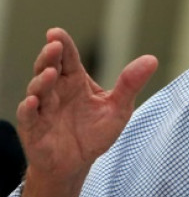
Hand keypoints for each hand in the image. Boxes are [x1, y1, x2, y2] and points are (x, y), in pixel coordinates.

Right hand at [16, 28, 157, 181]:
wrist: (77, 164)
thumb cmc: (95, 132)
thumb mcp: (118, 108)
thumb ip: (131, 84)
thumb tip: (152, 59)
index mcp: (75, 82)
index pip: (68, 59)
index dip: (63, 44)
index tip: (56, 33)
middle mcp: (56, 91)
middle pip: (48, 68)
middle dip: (49, 56)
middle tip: (54, 45)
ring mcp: (42, 109)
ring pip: (37, 89)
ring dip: (42, 80)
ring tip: (51, 73)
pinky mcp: (33, 129)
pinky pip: (28, 116)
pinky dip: (29, 108)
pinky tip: (34, 101)